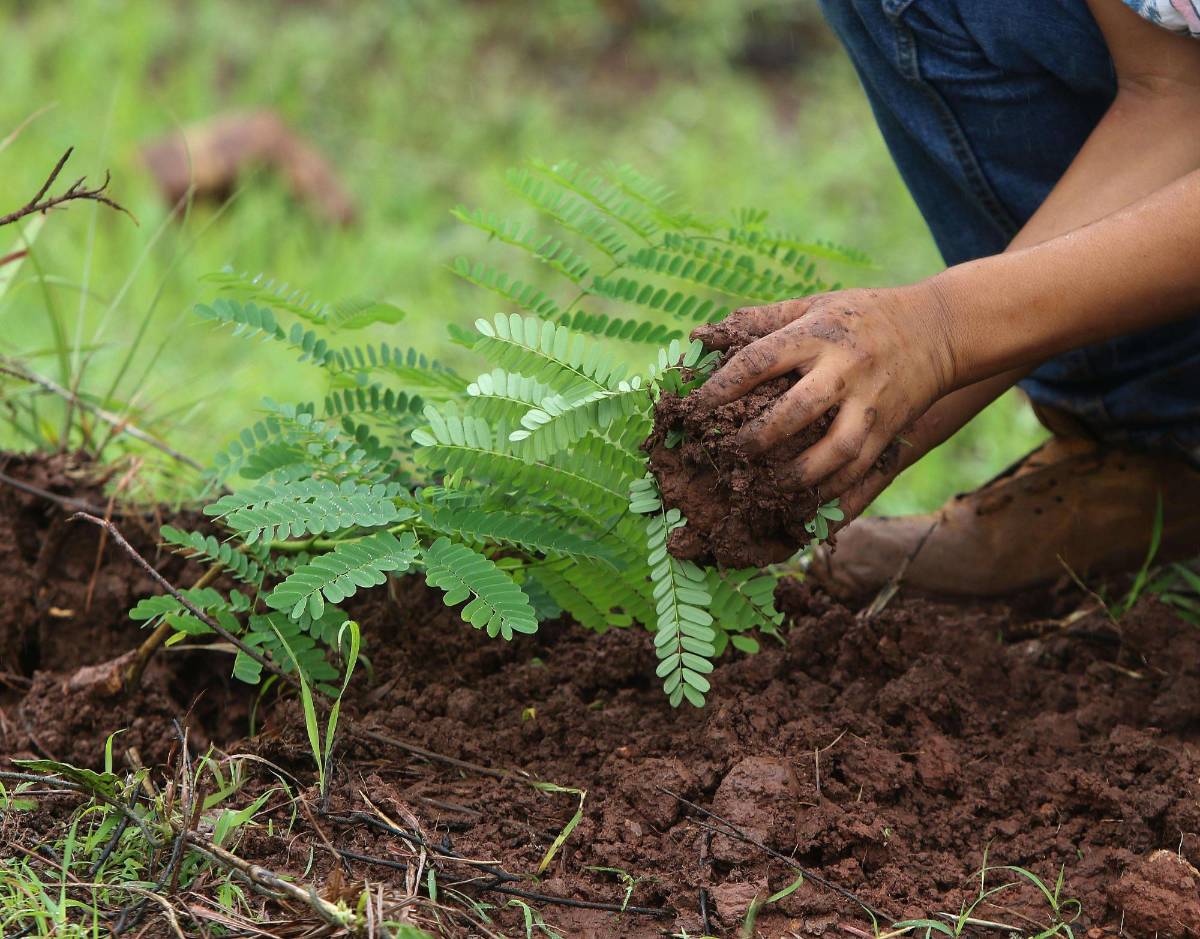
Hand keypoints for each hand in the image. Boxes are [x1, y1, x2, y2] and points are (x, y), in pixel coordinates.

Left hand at [690, 284, 957, 500]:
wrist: (940, 328)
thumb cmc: (862, 314)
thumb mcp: (812, 304)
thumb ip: (760, 319)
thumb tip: (700, 337)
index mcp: (817, 335)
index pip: (761, 361)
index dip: (724, 386)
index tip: (697, 407)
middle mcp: (844, 369)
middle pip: (797, 409)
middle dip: (759, 437)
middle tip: (731, 452)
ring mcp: (869, 402)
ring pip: (835, 449)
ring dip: (798, 476)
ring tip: (767, 489)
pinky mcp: (888, 428)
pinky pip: (860, 469)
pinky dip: (832, 493)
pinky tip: (805, 506)